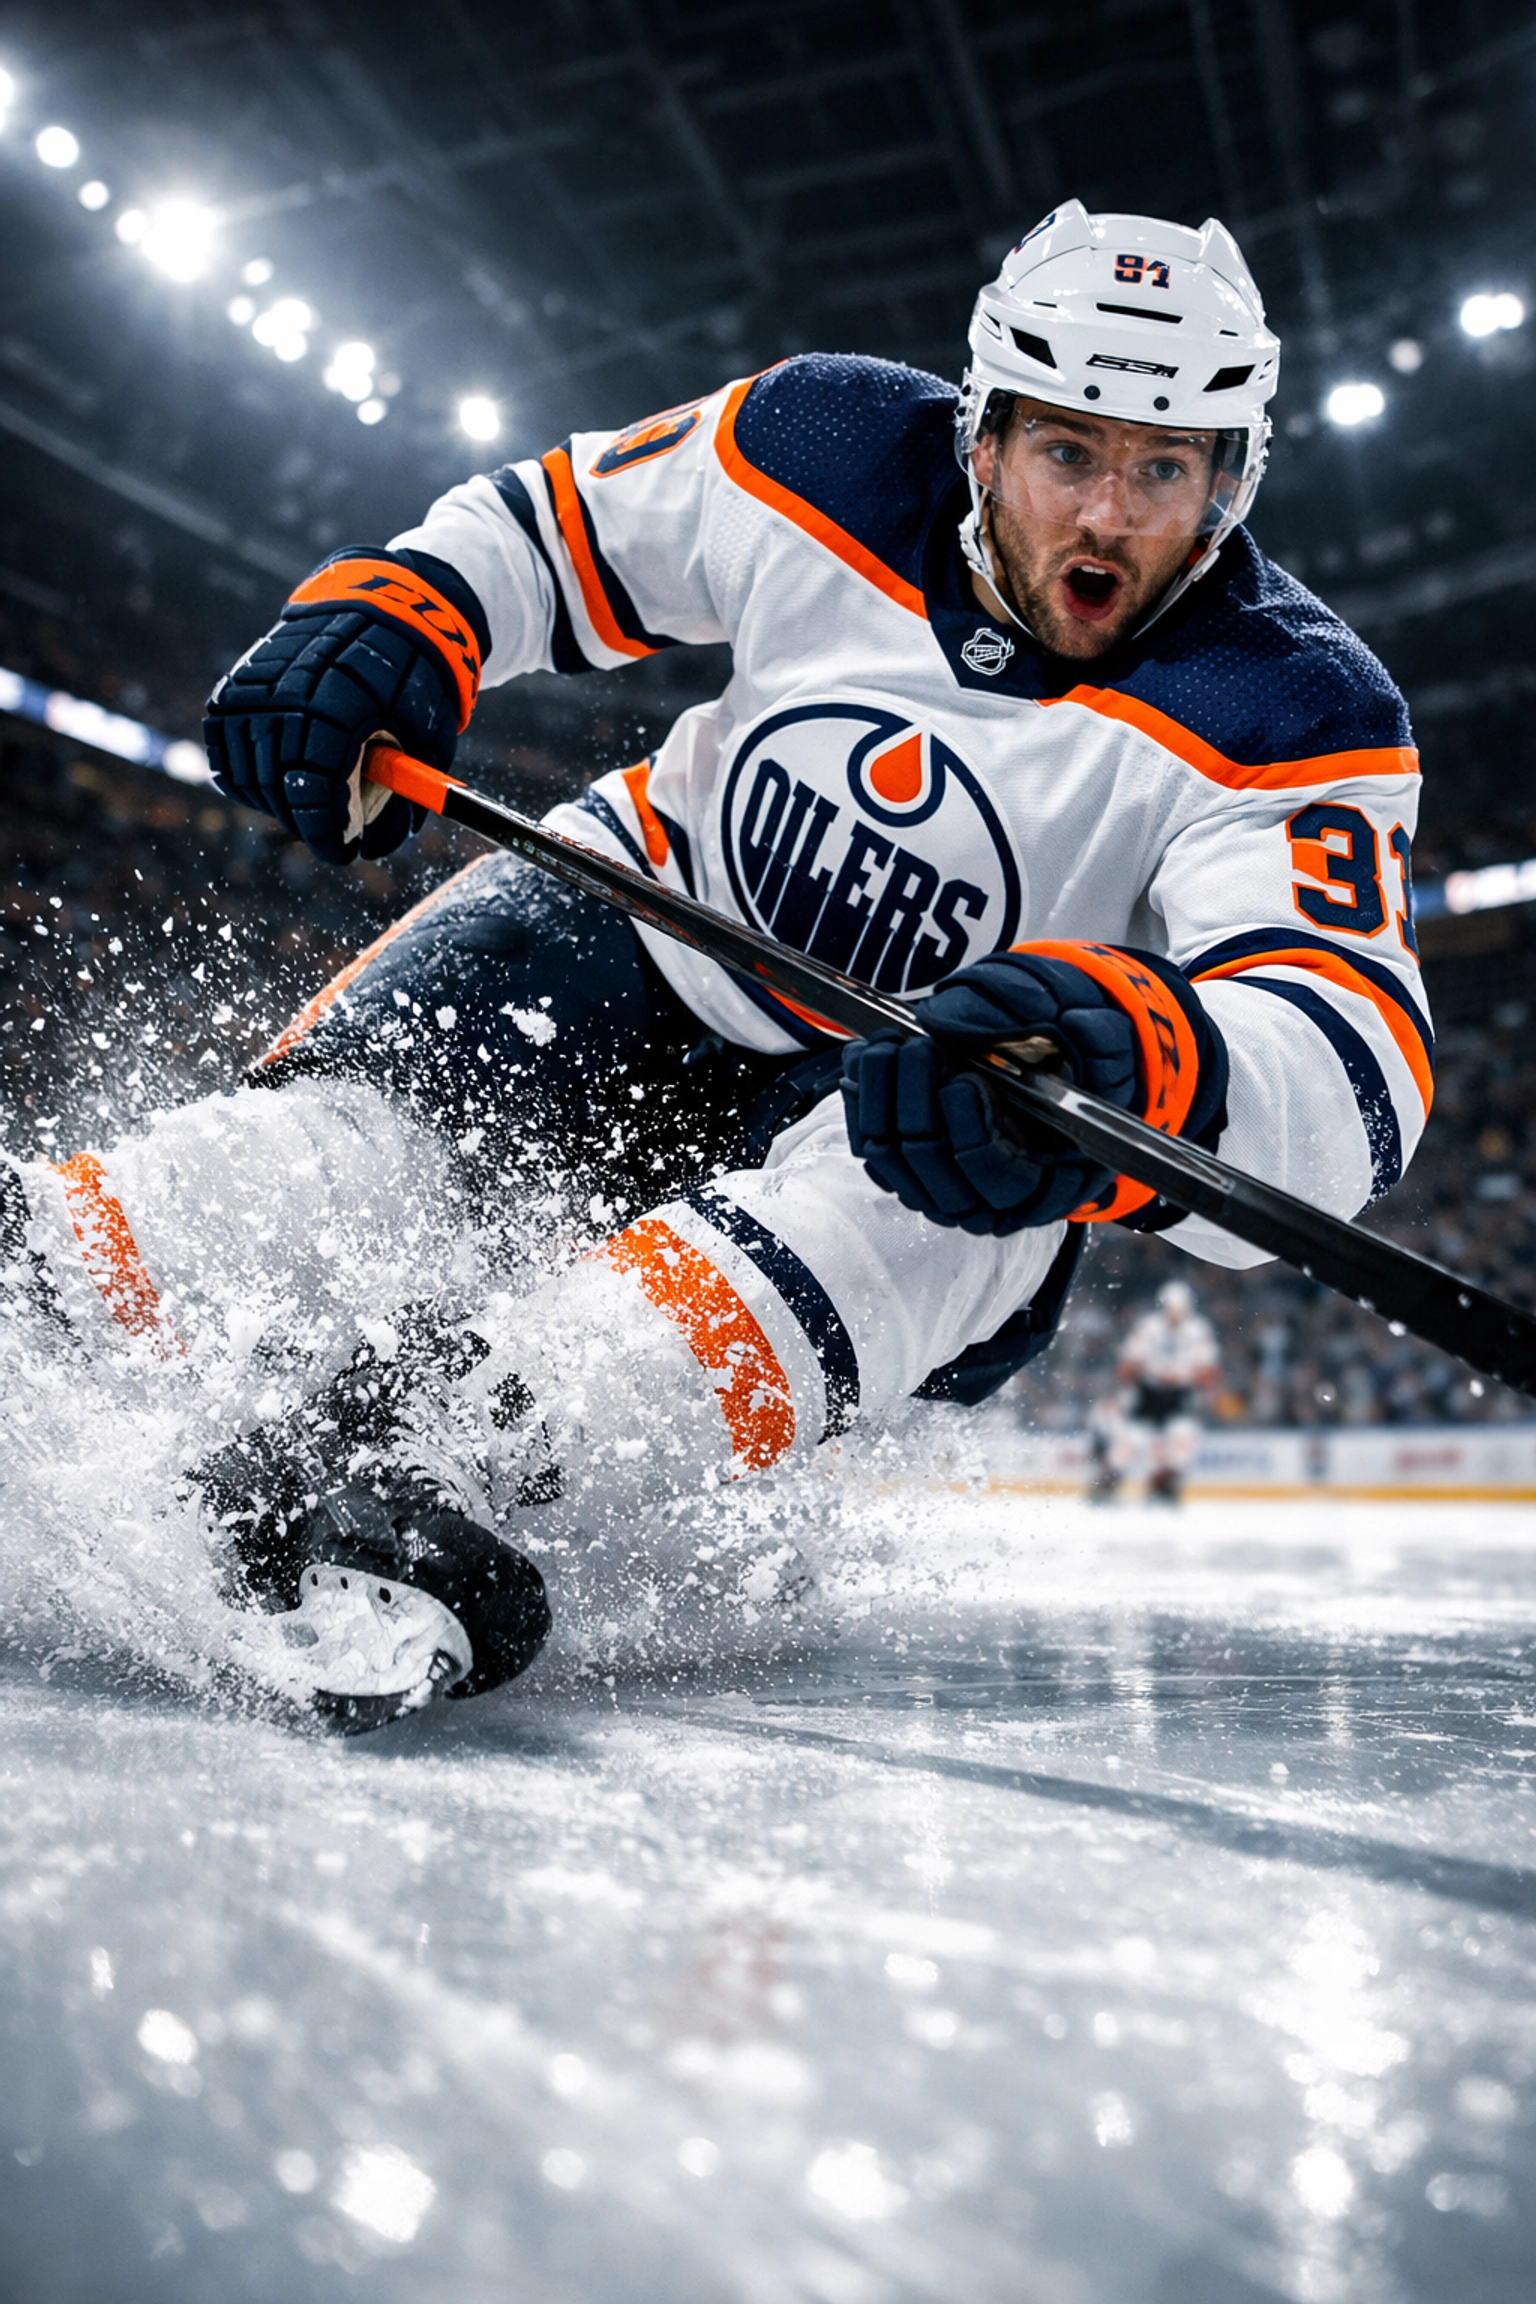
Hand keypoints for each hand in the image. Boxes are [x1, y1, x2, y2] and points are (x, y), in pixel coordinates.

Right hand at [203, 548, 486, 863]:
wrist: (379, 606)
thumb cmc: (413, 677)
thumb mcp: (427, 735)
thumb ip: (405, 792)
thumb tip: (377, 845)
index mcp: (334, 708)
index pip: (314, 793)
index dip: (327, 833)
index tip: (344, 851)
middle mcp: (283, 698)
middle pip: (279, 790)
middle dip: (307, 823)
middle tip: (333, 832)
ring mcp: (252, 691)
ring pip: (248, 776)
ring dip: (277, 803)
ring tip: (311, 804)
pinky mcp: (235, 688)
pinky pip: (227, 751)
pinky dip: (249, 777)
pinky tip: (279, 783)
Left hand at [841, 942, 1225, 1233]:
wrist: (1043, 1070)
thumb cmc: (1066, 1064)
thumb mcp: (1086, 1044)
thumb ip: (1073, 1034)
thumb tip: (1042, 1023)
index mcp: (1040, 1186)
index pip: (995, 1177)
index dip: (973, 1133)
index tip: (965, 1082)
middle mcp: (983, 1201)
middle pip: (931, 1165)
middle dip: (916, 1104)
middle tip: (917, 1049)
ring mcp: (937, 1190)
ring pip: (890, 1158)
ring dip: (881, 1099)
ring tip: (887, 1047)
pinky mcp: (903, 1171)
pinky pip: (868, 1146)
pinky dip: (861, 1103)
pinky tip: (863, 1059)